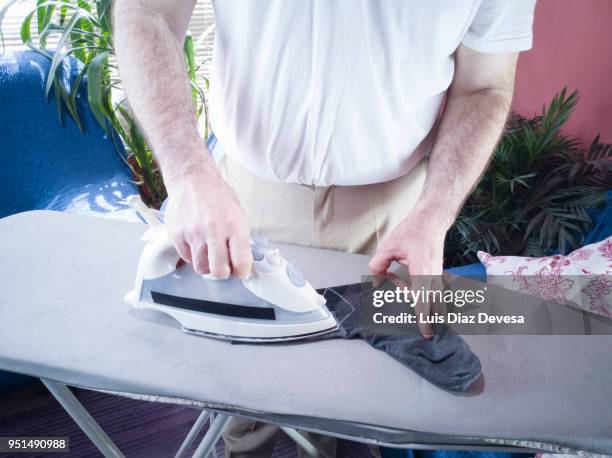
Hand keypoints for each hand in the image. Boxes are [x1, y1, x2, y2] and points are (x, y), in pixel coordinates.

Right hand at [164, 163, 252, 278]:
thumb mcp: (238, 214)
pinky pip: (187, 258)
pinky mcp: (177, 235)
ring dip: (208, 265)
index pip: (241, 263)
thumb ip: (240, 239)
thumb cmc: (218, 196)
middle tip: (224, 266)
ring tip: (210, 253)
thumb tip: (242, 262)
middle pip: (219, 272)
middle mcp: (213, 231)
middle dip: (223, 273)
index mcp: (234, 226)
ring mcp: (193, 234)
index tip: (240, 270)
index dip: (242, 271)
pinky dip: (194, 256)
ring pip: (201, 268)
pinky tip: (198, 244)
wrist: (193, 179)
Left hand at [369, 210, 447, 337]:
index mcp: (423, 269)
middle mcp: (434, 275)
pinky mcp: (437, 275)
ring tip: (398, 285)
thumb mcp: (389, 246)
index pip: (424, 299)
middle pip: (431, 304)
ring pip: (431, 299)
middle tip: (420, 328)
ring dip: (417, 301)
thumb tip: (377, 282)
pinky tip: (400, 282)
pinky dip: (419, 294)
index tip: (427, 333)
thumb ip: (379, 265)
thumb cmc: (414, 231)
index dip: (425, 318)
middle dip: (425, 317)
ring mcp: (438, 276)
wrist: (431, 221)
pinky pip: (431, 292)